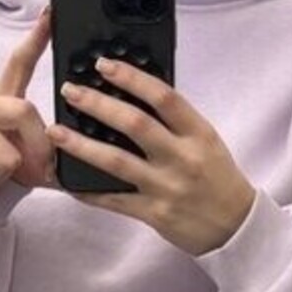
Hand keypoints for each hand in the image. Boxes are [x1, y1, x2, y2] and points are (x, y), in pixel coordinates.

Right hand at [0, 6, 58, 199]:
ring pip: (6, 156)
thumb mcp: (25, 155)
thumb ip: (49, 148)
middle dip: (37, 149)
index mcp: (2, 99)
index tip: (51, 12)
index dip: (37, 38)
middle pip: (24, 111)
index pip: (20, 62)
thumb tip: (71, 149)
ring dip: (6, 176)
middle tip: (30, 170)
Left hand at [48, 57, 256, 255]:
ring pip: (117, 161)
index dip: (131, 77)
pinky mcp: (154, 214)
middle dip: (97, 104)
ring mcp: (166, 187)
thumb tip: (137, 93)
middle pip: (134, 124)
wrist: (235, 227)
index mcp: (198, 133)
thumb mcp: (206, 141)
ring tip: (56, 131)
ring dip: (82, 145)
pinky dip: (89, 190)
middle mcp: (182, 158)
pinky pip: (114, 200)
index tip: (104, 65)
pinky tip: (67, 180)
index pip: (163, 96)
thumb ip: (176, 121)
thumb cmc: (218, 178)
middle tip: (70, 91)